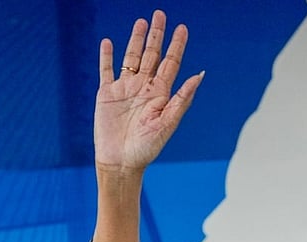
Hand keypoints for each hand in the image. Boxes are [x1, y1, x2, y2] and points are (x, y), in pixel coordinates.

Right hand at [94, 10, 203, 175]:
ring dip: (135, 40)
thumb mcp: (168, 123)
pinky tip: (109, 43)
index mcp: (161, 94)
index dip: (177, 45)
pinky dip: (107, 56)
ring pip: (131, 58)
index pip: (171, 63)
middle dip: (156, 35)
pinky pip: (106, 70)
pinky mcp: (106, 94)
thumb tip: (199, 75)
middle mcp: (144, 88)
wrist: (121, 162)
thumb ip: (182, 98)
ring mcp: (125, 89)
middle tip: (160, 14)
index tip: (183, 27)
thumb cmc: (147, 148)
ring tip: (140, 21)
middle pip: (151, 54)